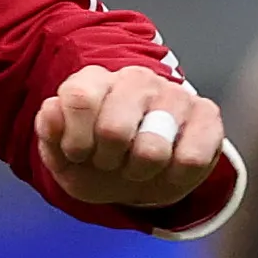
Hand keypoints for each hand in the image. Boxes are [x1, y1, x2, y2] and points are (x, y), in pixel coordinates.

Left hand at [37, 64, 227, 218]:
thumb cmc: (97, 162)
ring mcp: (173, 94)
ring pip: (152, 149)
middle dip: (108, 162)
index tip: (79, 154)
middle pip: (113, 130)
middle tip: (111, 162)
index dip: (75, 141)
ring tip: (137, 166)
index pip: (79, 98)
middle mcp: (135, 79)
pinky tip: (168, 170)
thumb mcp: (64, 158)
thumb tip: (52, 110)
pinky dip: (174, 178)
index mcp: (94, 81)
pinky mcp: (207, 114)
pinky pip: (190, 158)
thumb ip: (50, 134)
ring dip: (140, 172)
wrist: (140, 177)